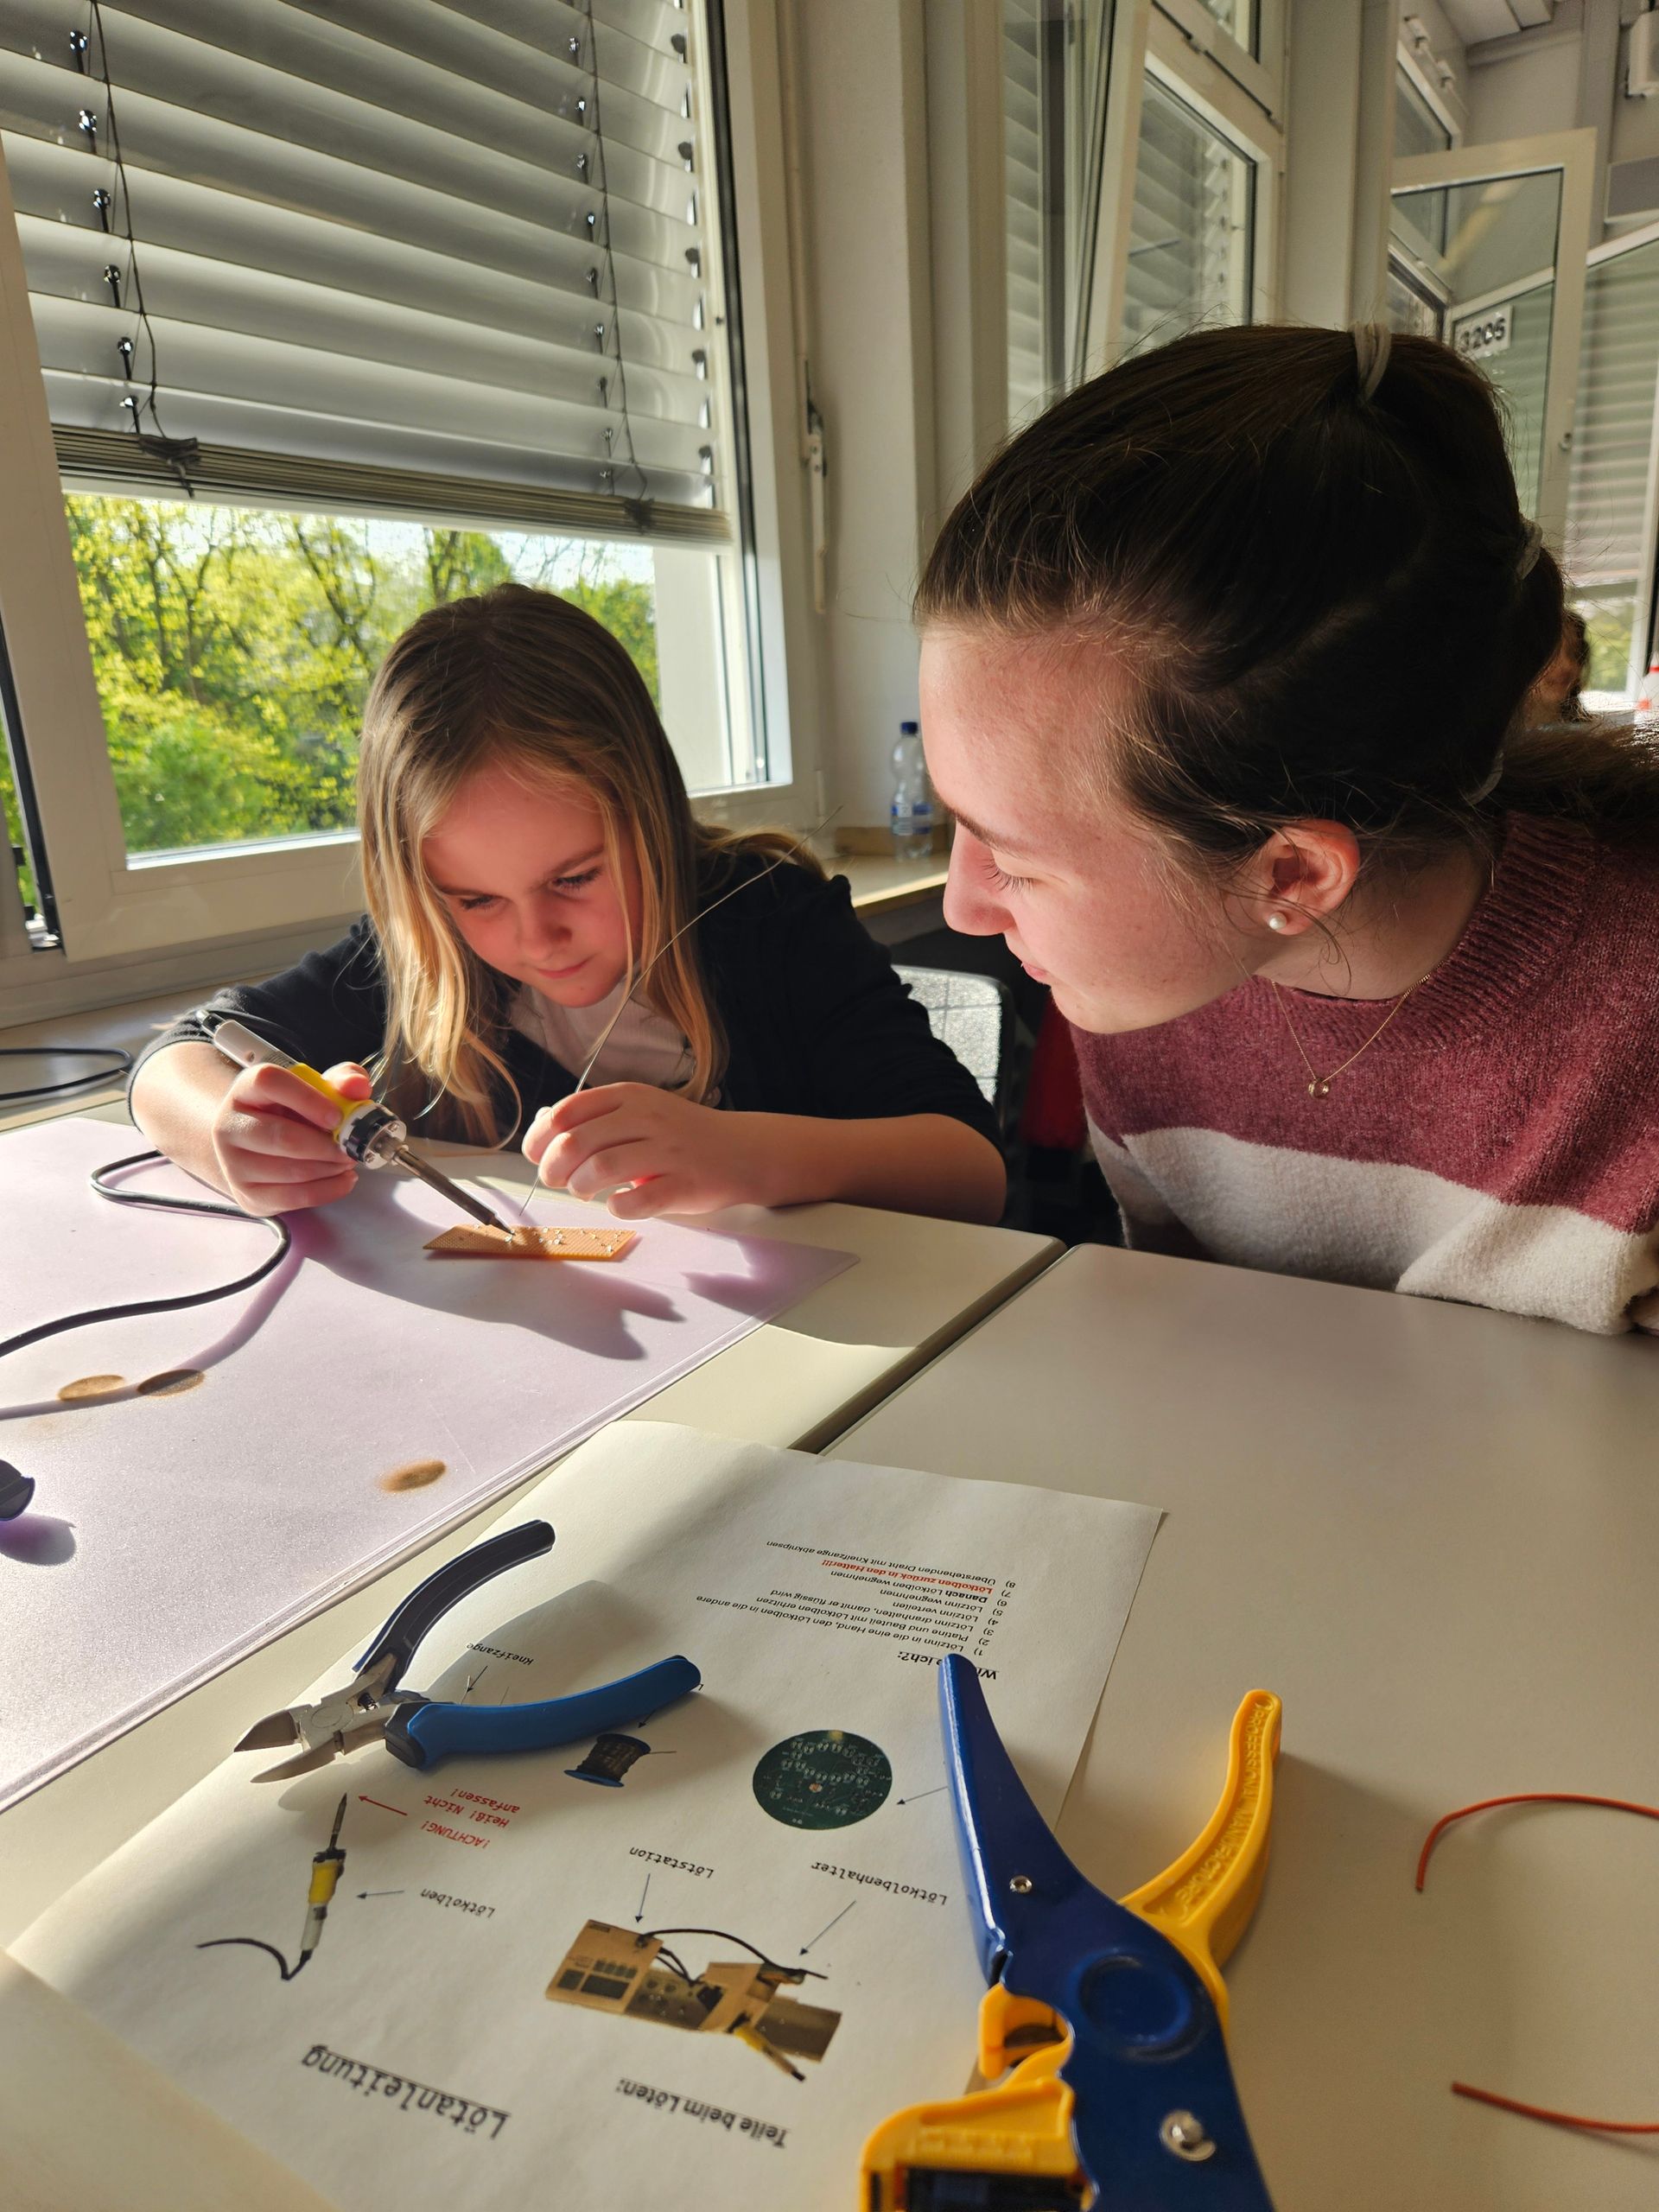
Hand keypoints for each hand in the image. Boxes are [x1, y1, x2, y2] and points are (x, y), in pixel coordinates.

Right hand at [211, 1061, 372, 1215]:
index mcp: (246, 1089)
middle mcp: (231, 1125)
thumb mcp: (315, 1089)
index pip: (268, 1082)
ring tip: (347, 1160)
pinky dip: (328, 1190)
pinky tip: (343, 1179)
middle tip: (350, 1147)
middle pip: (281, 1136)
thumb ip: (340, 1081)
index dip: (307, 1098)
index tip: (337, 1116)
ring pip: (291, 1170)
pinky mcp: (248, 1195)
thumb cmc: (290, 1113)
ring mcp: (234, 1164)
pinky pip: (294, 1198)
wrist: (257, 1147)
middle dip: (326, 1145)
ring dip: (330, 1168)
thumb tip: (357, 1087)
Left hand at [523, 1084, 760, 1218]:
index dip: (540, 1138)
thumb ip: (595, 1117)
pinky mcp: (685, 1185)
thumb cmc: (681, 1134)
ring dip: (581, 1187)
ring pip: (601, 1169)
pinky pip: (638, 1201)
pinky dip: (618, 1208)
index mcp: (630, 1097)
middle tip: (555, 1180)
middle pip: (576, 1142)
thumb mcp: (640, 1110)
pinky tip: (619, 1205)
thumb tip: (542, 1127)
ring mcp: (667, 1151)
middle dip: (553, 1168)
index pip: (567, 1112)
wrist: (743, 1150)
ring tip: (585, 1192)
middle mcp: (647, 1118)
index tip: (536, 1156)